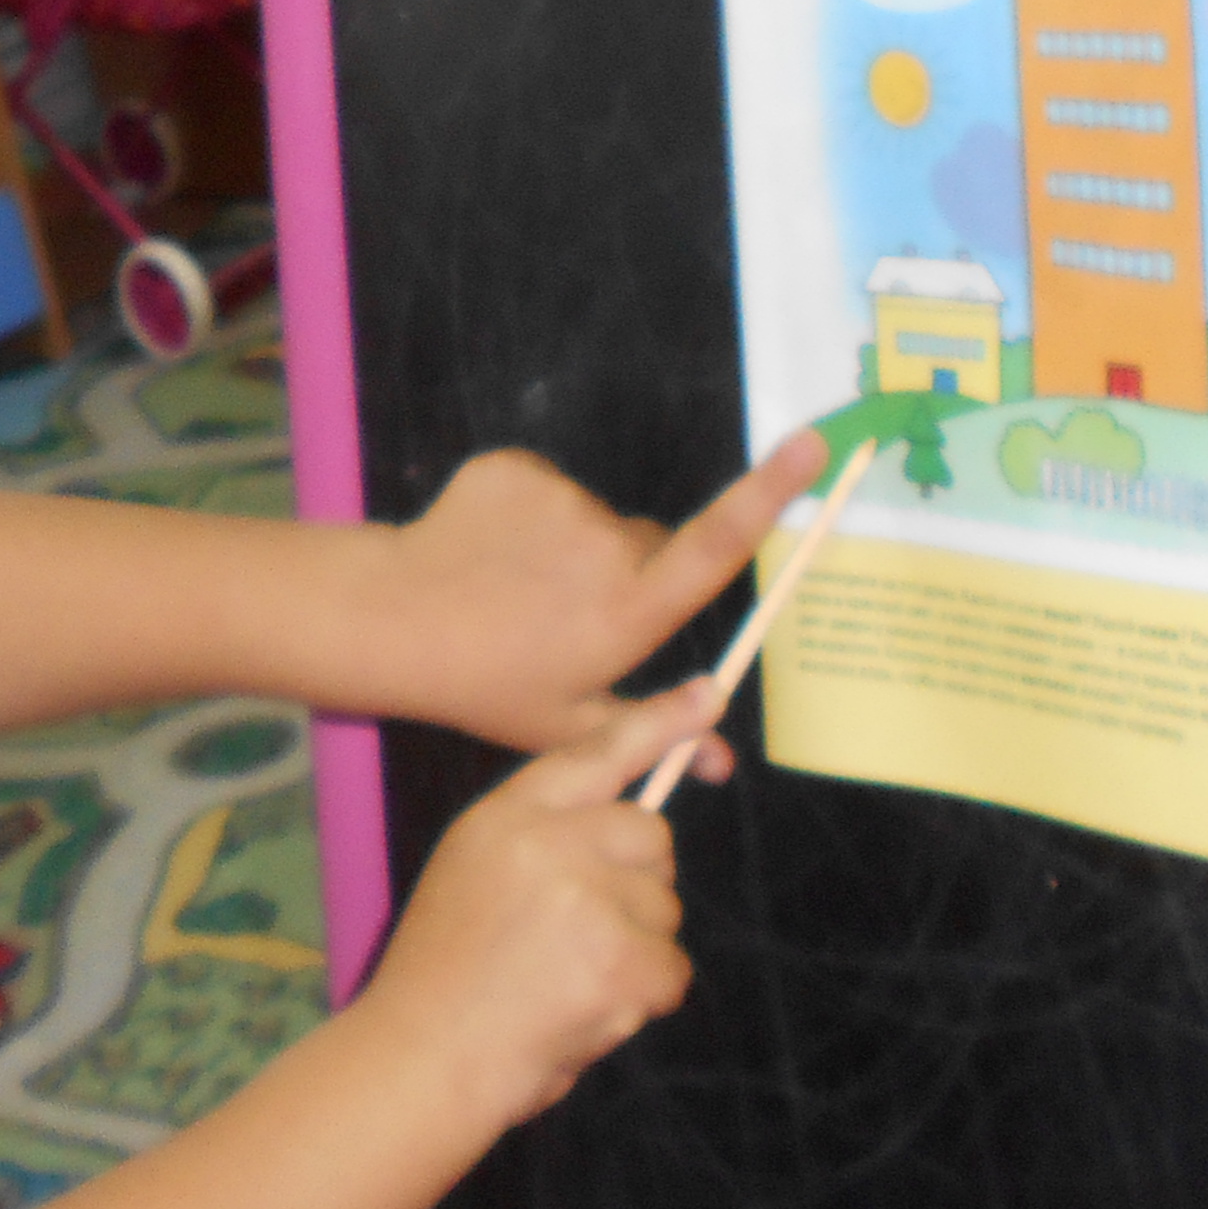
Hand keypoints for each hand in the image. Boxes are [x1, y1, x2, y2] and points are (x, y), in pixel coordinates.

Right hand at [368, 691, 703, 1125]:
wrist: (424, 1057)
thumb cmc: (446, 978)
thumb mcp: (472, 874)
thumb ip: (541, 840)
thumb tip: (634, 830)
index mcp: (503, 817)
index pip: (593, 754)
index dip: (657, 725)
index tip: (707, 696)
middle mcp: (545, 841)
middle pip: (651, 836)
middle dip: (637, 886)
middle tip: (580, 937)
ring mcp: (584, 897)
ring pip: (664, 908)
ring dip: (635, 952)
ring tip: (566, 983)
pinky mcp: (618, 956)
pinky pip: (672, 969)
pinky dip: (643, 999)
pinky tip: (588, 1011)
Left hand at [376, 433, 828, 755]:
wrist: (393, 620)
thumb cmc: (488, 684)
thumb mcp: (573, 725)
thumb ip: (656, 731)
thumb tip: (722, 763)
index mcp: (631, 609)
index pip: (718, 545)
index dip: (772, 493)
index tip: (814, 446)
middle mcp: (608, 546)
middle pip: (650, 543)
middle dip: (629, 572)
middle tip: (569, 615)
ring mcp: (561, 499)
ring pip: (595, 518)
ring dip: (572, 547)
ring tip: (516, 590)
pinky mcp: (518, 468)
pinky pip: (548, 489)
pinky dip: (527, 515)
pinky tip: (489, 553)